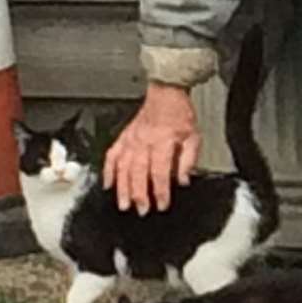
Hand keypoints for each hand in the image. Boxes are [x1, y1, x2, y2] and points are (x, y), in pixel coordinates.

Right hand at [102, 83, 201, 214]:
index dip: (160, 190)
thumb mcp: (193, 137)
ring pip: (123, 167)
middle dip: (139, 194)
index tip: (162, 204)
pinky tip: (108, 184)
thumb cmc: (179, 114)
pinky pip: (112, 155)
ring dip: (122, 188)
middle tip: (141, 210)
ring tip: (124, 204)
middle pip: (138, 172)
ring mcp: (131, 139)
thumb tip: (183, 180)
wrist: (166, 93)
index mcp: (163, 141)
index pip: (160, 171)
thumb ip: (188, 160)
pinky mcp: (124, 137)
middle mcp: (144, 141)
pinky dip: (108, 171)